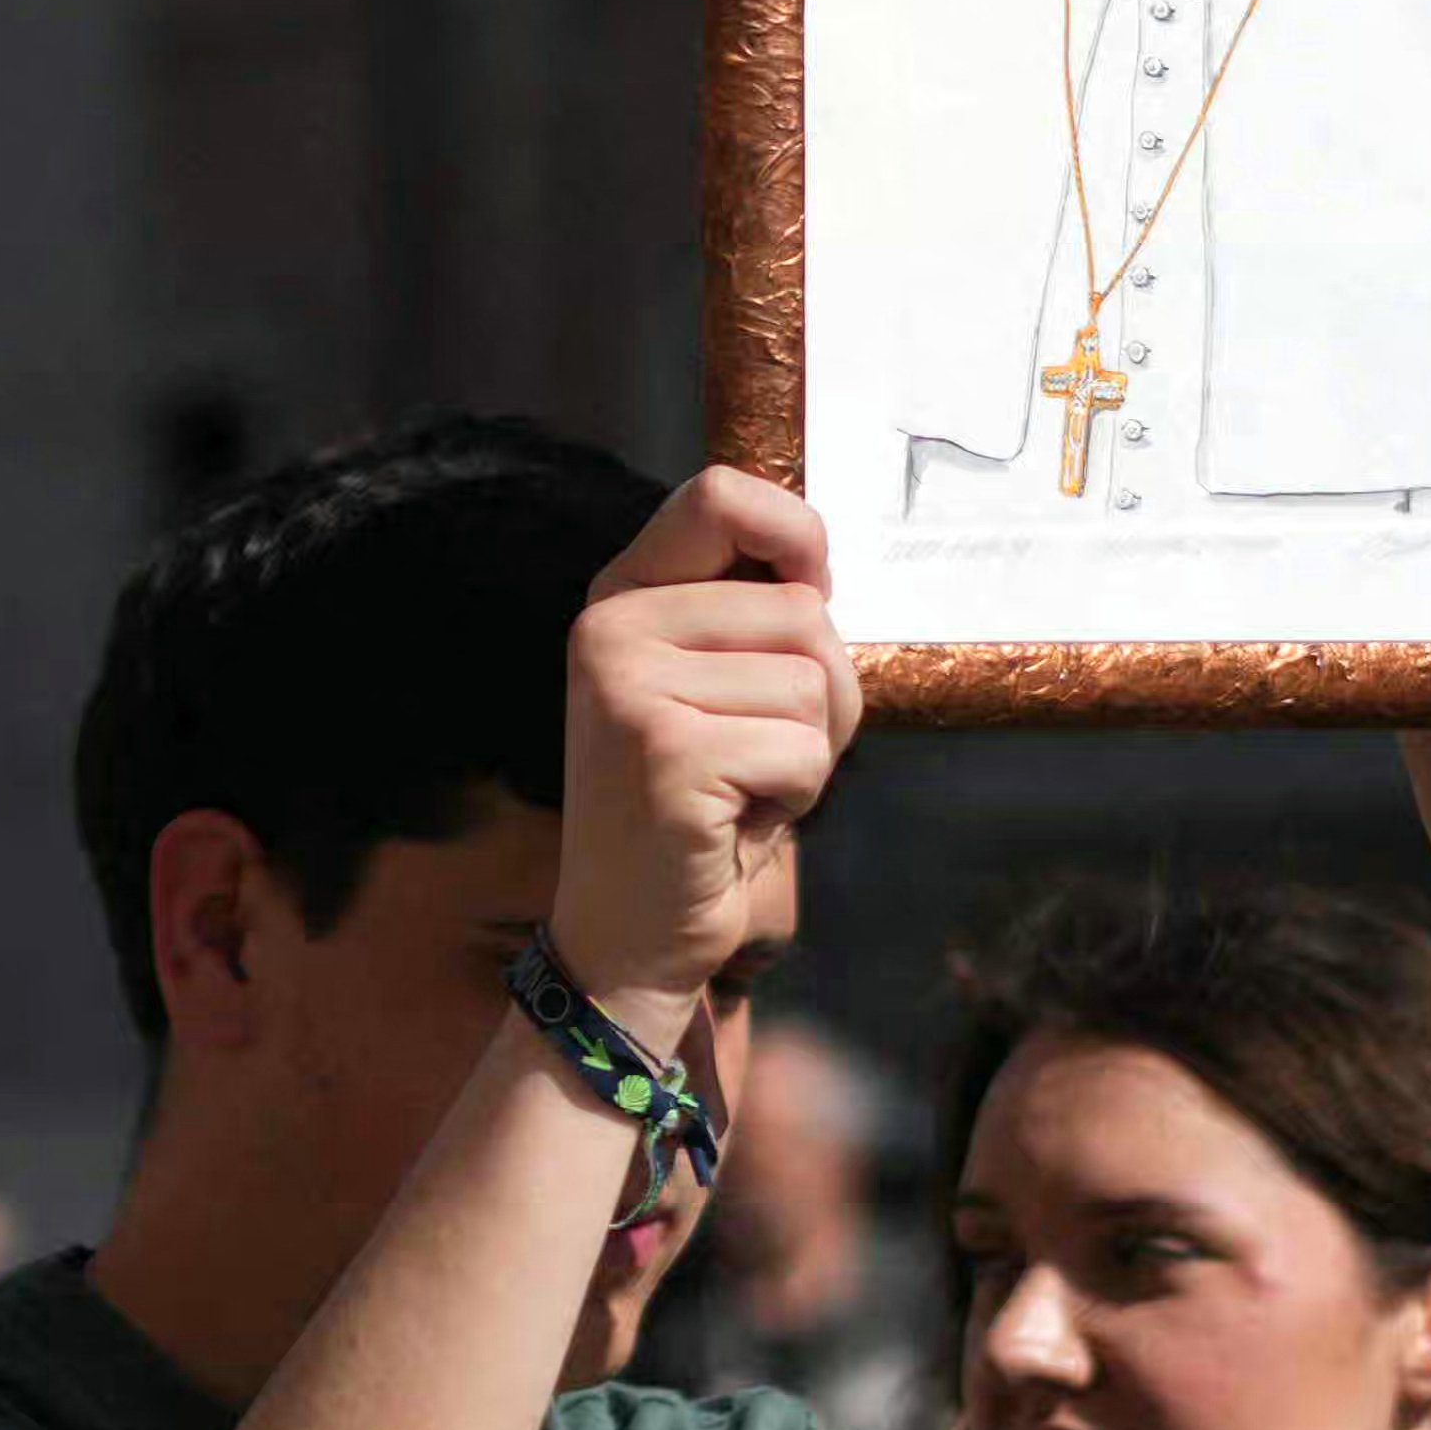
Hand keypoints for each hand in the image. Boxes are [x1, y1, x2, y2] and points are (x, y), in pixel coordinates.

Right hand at [550, 471, 854, 1039]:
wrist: (627, 934)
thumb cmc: (697, 810)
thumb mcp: (712, 691)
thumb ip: (748, 618)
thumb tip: (815, 553)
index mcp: (619, 601)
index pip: (719, 494)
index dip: (795, 529)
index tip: (813, 583)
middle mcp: (609, 629)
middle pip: (802, 610)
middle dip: (821, 691)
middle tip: (759, 754)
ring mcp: (628, 687)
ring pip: (813, 682)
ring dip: (809, 752)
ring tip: (742, 790)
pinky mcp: (667, 750)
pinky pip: (806, 749)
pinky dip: (796, 797)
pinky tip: (732, 823)